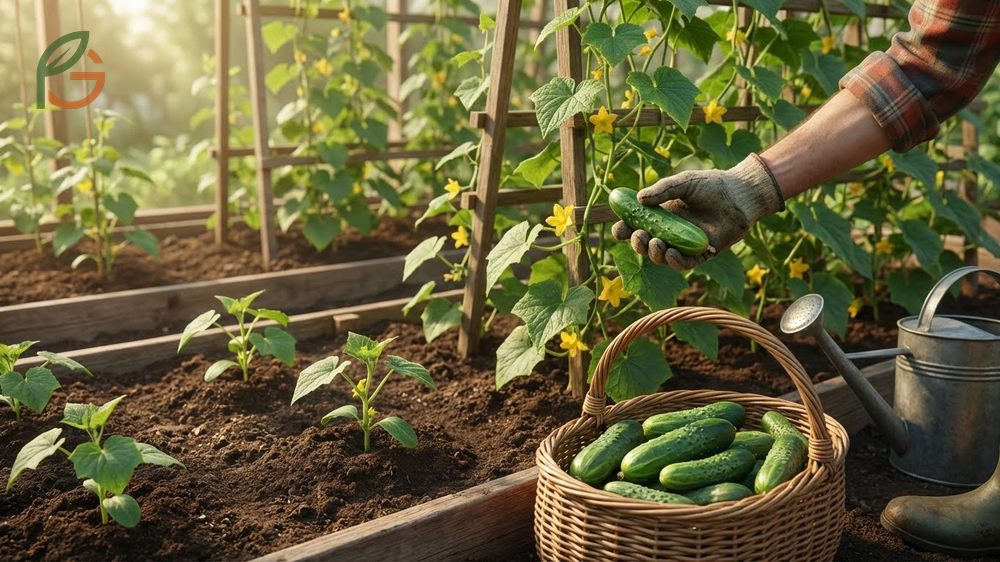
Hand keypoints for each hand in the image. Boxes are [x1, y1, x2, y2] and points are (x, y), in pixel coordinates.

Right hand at [612, 153, 784, 268]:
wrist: (740, 194)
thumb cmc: (712, 185)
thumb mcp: (683, 183)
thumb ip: (662, 190)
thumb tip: (639, 199)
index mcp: (661, 215)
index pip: (637, 226)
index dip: (625, 230)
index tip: (619, 229)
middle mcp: (670, 232)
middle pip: (646, 244)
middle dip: (637, 243)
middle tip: (639, 235)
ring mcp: (685, 244)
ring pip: (662, 257)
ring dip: (654, 253)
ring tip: (655, 243)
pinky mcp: (701, 255)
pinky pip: (684, 264)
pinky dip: (675, 261)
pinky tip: (671, 252)